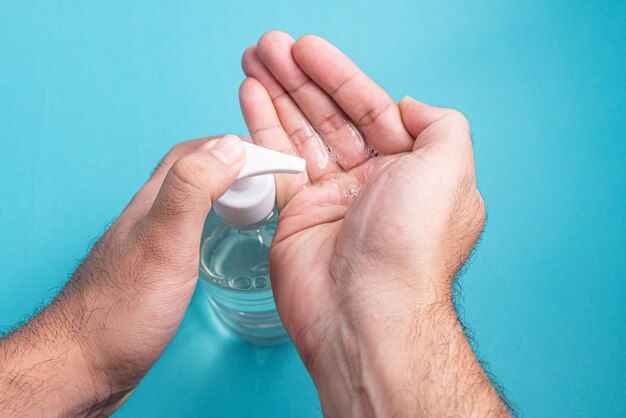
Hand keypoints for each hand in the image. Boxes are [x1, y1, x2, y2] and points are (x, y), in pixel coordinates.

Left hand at [0, 135, 245, 415]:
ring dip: (223, 194)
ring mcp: (150, 244)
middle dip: (231, 166)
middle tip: (266, 181)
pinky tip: (222, 242)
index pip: (193, 153)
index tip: (268, 156)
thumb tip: (228, 146)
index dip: (231, 146)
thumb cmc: (123, 308)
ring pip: (191, 204)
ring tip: (252, 205)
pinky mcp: (154, 271)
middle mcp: (149, 217)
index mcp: (152, 201)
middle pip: (192, 174)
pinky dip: (214, 224)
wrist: (86, 364)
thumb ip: (192, 191)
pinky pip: (190, 232)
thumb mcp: (164, 241)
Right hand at [240, 32, 507, 415]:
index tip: (307, 48)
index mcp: (409, 170)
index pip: (370, 108)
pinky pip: (276, 163)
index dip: (338, 75)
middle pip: (330, 116)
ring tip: (254, 60)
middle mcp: (371, 182)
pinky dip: (261, 129)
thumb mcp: (450, 170)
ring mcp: (332, 199)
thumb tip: (410, 108)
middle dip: (299, 78)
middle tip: (270, 46)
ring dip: (277, 95)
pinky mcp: (297, 216)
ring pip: (300, 133)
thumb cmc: (410, 245)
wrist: (365, 313)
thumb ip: (440, 127)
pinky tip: (250, 97)